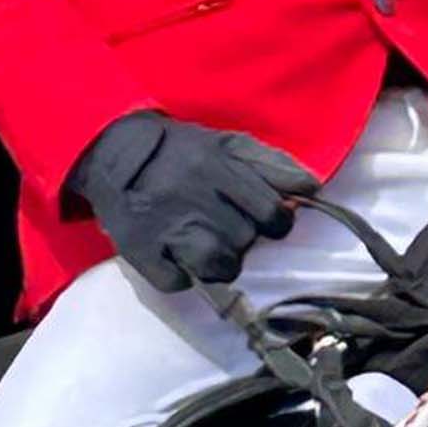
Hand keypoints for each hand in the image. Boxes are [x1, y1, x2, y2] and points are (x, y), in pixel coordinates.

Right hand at [66, 112, 319, 291]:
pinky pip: (178, 282)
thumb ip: (272, 164)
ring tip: (210, 248)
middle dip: (244, 238)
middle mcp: (193, 197)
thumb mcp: (228, 144)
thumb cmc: (181, 151)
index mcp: (217, 167)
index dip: (277, 221)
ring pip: (218, 266)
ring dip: (221, 264)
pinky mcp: (140, 252)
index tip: (269, 219)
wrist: (114, 153)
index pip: (269, 211)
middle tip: (229, 227)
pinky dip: (183, 275)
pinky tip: (178, 256)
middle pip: (245, 240)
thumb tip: (313, 189)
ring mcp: (165, 227)